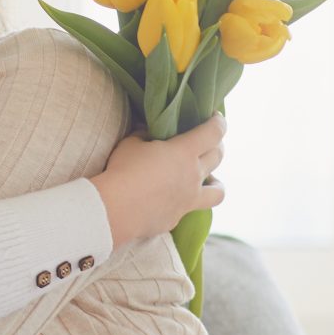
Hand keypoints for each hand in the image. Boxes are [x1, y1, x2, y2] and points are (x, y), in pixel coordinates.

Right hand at [90, 113, 226, 249]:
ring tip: (210, 179)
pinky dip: (187, 201)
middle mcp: (193, 176)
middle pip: (218, 157)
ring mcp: (188, 200)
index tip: (216, 117)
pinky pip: (190, 208)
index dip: (219, 122)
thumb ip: (144, 135)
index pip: (214, 132)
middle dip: (217, 145)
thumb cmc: (122, 171)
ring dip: (217, 182)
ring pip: (218, 191)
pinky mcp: (177, 217)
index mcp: (185, 152)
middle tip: (210, 142)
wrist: (114, 210)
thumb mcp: (131, 143)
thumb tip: (148, 131)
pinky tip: (176, 199)